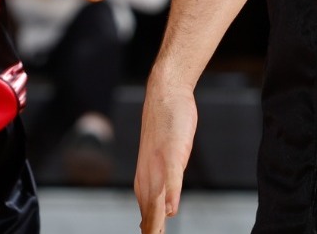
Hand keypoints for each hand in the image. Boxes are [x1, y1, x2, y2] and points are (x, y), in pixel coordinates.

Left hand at [134, 84, 196, 232]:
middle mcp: (148, 178)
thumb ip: (164, 187)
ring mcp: (159, 167)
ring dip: (156, 223)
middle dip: (152, 233)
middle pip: (149, 217)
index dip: (150, 233)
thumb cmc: (166, 130)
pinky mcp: (171, 155)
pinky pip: (172, 179)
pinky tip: (171, 210)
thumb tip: (166, 212)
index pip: (146, 219)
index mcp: (145, 183)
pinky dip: (171, 195)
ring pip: (157, 202)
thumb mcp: (164, 163)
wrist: (164, 96)